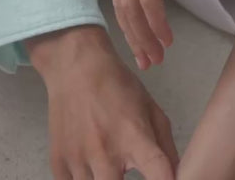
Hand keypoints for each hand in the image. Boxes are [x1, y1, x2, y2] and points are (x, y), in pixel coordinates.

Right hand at [44, 35, 179, 179]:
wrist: (75, 66)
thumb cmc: (116, 86)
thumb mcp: (150, 109)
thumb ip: (166, 148)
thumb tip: (176, 179)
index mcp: (135, 137)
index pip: (159, 175)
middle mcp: (106, 152)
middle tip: (123, 171)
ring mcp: (79, 158)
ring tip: (105, 166)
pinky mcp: (58, 161)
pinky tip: (87, 166)